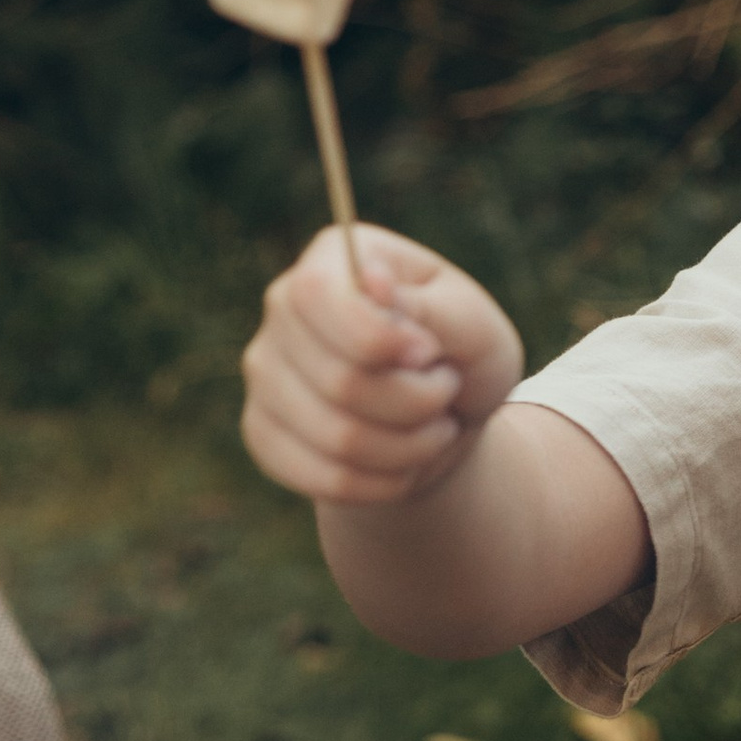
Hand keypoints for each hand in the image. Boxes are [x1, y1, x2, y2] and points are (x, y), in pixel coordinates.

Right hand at [241, 225, 523, 507]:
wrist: (442, 419)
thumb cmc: (463, 357)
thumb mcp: (477, 325)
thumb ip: (434, 308)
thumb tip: (373, 286)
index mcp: (332, 259)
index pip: (317, 295)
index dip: (379, 340)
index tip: (430, 355)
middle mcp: (282, 308)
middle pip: (340, 380)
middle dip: (417, 401)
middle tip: (445, 390)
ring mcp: (264, 371)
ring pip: (338, 437)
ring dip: (410, 446)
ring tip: (434, 427)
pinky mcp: (262, 431)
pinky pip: (323, 477)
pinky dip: (383, 482)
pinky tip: (405, 464)